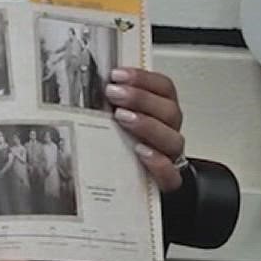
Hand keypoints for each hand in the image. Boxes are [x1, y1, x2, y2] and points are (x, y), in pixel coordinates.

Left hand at [106, 68, 187, 191]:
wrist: (135, 185)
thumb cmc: (124, 146)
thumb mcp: (118, 118)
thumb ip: (113, 101)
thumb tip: (87, 82)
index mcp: (162, 111)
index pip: (164, 87)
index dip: (143, 78)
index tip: (117, 75)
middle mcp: (169, 131)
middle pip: (169, 110)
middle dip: (140, 98)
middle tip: (114, 93)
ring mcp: (170, 156)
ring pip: (172, 139)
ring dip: (147, 125)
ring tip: (122, 118)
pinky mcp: (167, 182)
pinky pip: (171, 174)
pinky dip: (158, 162)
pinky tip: (140, 152)